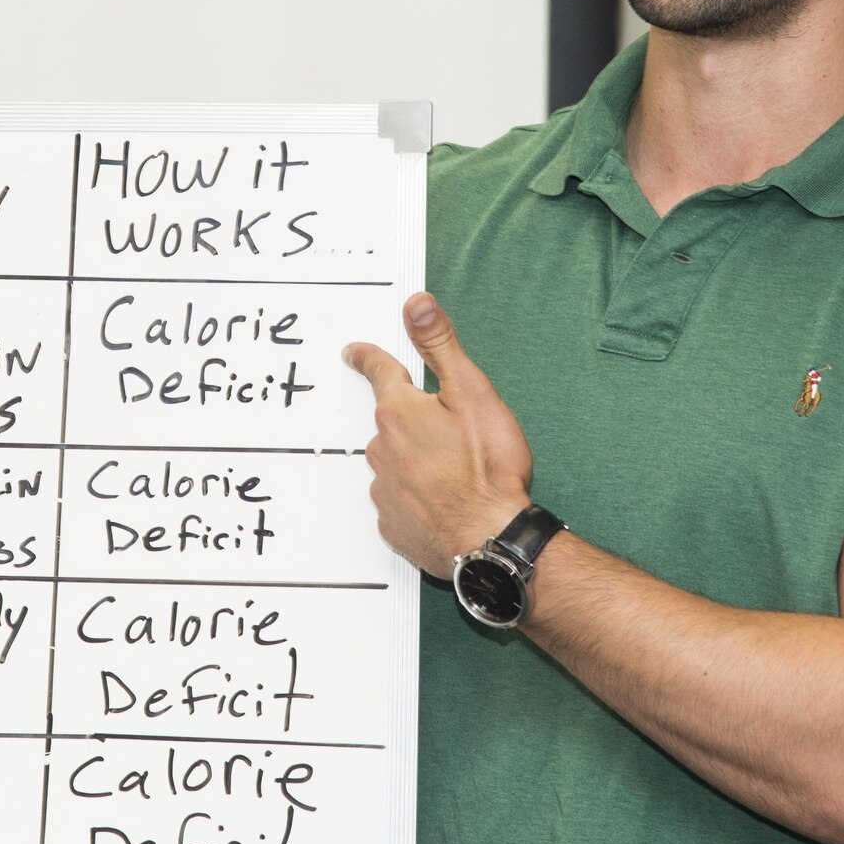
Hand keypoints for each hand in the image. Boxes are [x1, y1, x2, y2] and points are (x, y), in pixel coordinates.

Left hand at [345, 292, 534, 575]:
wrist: (491, 539)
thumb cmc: (487, 467)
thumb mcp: (472, 393)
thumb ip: (441, 346)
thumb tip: (416, 303)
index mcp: (400, 412)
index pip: (380, 373)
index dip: (368, 358)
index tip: (353, 352)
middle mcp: (381, 448)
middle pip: (392, 423)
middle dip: (414, 422)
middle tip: (453, 434)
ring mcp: (384, 489)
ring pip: (395, 462)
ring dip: (416, 461)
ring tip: (454, 473)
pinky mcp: (392, 524)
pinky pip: (399, 500)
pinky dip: (417, 497)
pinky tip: (444, 503)